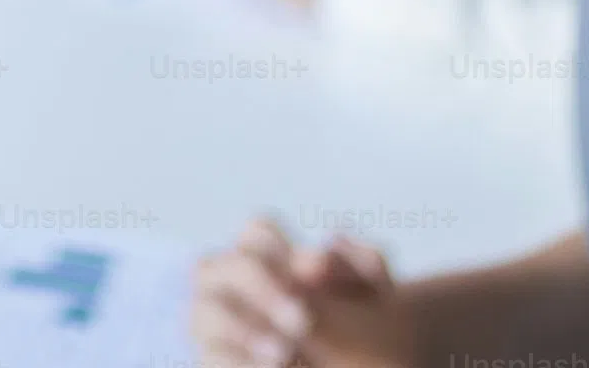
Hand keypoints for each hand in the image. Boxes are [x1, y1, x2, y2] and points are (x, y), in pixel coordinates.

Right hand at [192, 218, 417, 367]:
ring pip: (201, 313)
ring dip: (241, 329)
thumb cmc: (380, 345)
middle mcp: (238, 293)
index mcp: (276, 266)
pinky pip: (211, 358)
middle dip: (258, 289)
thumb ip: (358, 269)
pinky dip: (236, 361)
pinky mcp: (218, 362)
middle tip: (303, 321)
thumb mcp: (388, 306)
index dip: (275, 246)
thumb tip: (314, 257)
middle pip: (211, 265)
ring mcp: (223, 333)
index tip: (313, 274)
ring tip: (282, 353)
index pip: (256, 234)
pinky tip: (274, 366)